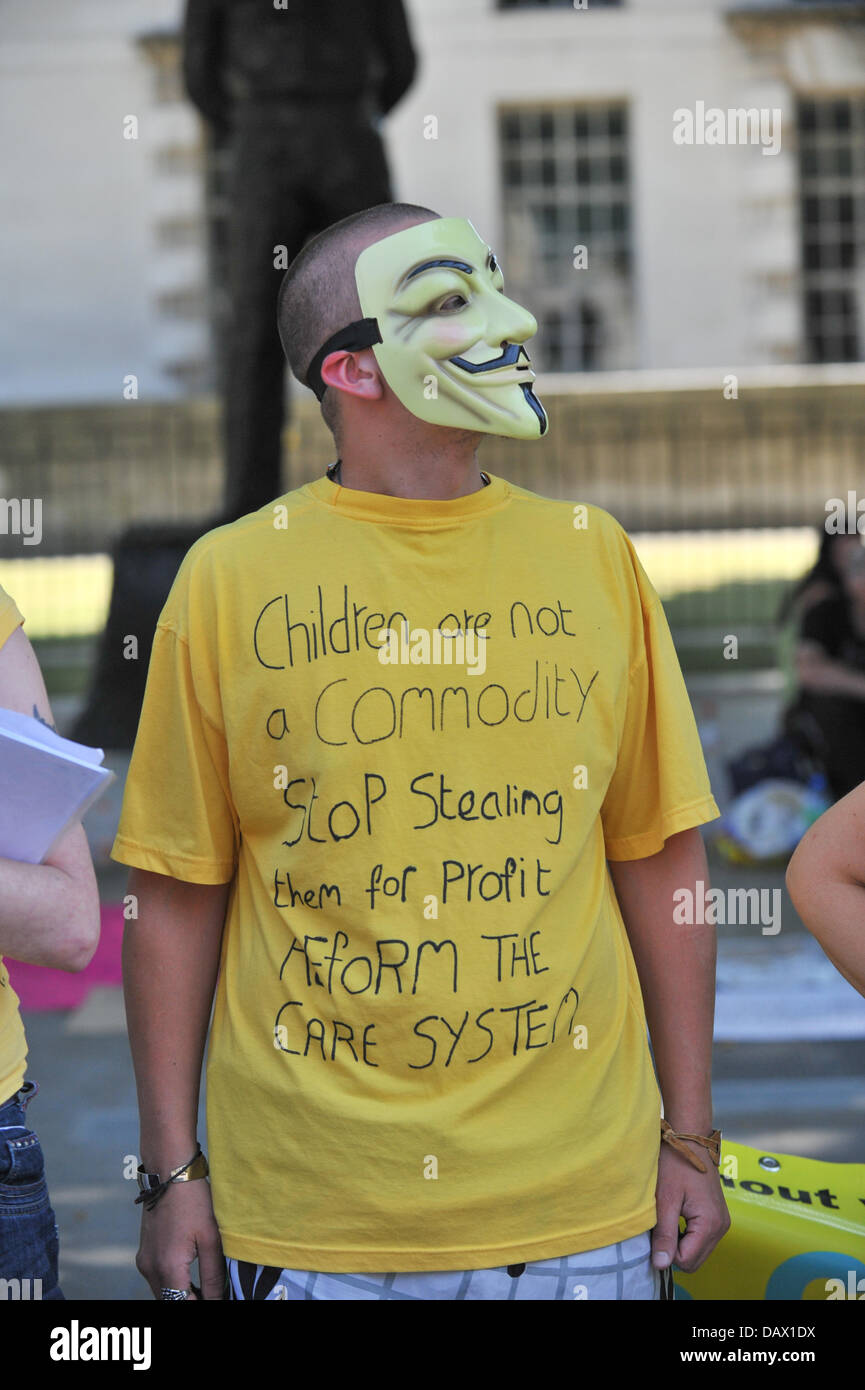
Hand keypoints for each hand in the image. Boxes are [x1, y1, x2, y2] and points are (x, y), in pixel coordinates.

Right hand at [136, 1179, 223, 1299]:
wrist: (170, 1173)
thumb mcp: (211, 1238)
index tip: (217, 1299)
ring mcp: (144, 1261)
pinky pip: (157, 1280)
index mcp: (168, 1267)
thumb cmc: (194, 1201)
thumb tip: (218, 1299)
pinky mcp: (144, 1254)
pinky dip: (172, 1285)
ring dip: (181, 1296)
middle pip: (169, 1302)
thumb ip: (213, 1275)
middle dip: (190, 1301)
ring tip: (205, 1290)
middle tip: (213, 1295)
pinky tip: (190, 1279)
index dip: (202, 1304)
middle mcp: (150, 1268)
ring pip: (162, 1294)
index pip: (182, 1304)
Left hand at [651, 1140, 729, 1273]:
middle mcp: (721, 1227)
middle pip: (694, 1261)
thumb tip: (660, 1265)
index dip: (666, 1252)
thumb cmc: (676, 1164)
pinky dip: (686, 1236)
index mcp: (710, 1224)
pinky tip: (676, 1217)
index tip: (655, 1231)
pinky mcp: (717, 1218)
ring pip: (697, 1252)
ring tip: (668, 1218)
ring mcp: (721, 1223)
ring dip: (679, 1243)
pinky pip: (701, 1240)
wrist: (690, 1139)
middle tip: (660, 1226)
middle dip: (673, 1250)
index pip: (686, 1261)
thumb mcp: (666, 1199)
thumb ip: (665, 1234)